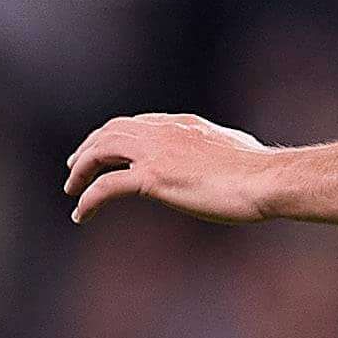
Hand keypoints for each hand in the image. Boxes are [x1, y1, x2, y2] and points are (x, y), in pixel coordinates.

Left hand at [64, 114, 283, 223]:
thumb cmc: (259, 173)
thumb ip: (215, 150)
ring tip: (72, 190)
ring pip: (101, 152)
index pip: (135, 125)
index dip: (113, 138)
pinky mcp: (154, 178)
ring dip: (81, 170)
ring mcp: (156, 153)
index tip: (104, 152)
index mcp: (181, 124)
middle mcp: (163, 131)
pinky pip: (107, 186)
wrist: (265, 180)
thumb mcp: (234, 151)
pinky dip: (89, 199)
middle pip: (110, 132)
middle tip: (75, 168)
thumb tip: (219, 160)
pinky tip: (81, 213)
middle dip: (88, 149)